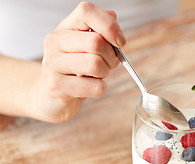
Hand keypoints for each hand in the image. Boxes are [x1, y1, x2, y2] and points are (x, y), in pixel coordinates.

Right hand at [29, 2, 125, 122]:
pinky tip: (90, 88)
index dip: (110, 26)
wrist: (50, 97)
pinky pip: (95, 87)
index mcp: (65, 27)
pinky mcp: (56, 86)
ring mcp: (52, 63)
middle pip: (96, 42)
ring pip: (96, 64)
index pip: (87, 11)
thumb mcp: (86, 47)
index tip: (120, 42)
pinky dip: (100, 89)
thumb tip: (113, 15)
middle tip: (108, 64)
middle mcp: (54, 41)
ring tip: (97, 75)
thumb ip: (101, 31)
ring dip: (105, 73)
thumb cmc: (75, 70)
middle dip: (111, 57)